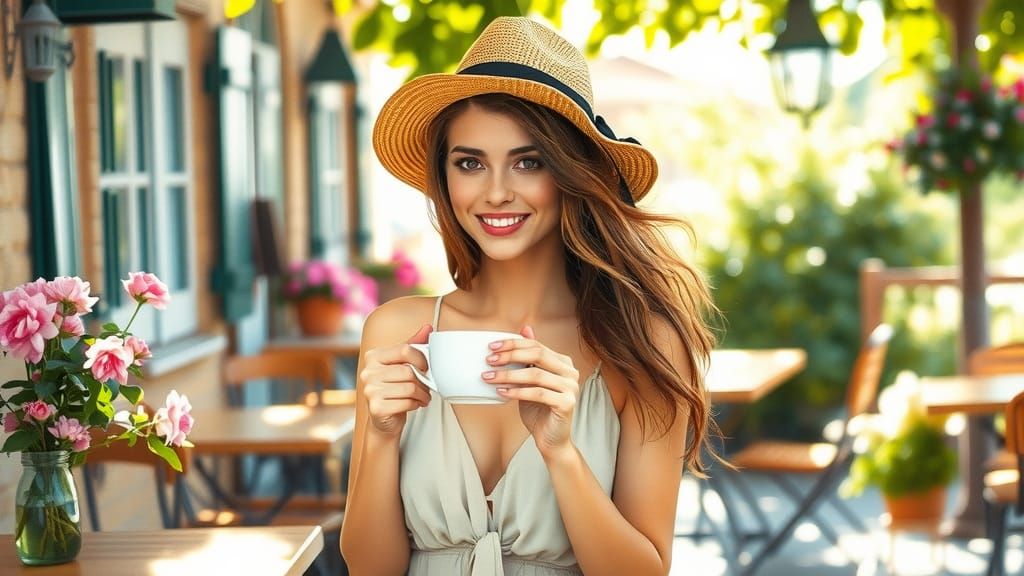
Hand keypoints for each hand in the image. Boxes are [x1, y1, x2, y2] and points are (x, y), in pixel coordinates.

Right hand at [360, 324, 432, 437]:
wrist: (384, 417)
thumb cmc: (394, 388)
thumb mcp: (402, 364)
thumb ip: (413, 345)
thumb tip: (427, 328)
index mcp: (373, 356)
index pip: (405, 349)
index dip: (421, 359)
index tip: (425, 367)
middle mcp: (368, 372)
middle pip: (409, 371)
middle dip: (423, 381)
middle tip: (426, 386)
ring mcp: (370, 390)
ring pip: (410, 388)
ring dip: (422, 394)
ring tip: (422, 396)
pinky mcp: (376, 408)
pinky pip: (406, 403)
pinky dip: (415, 404)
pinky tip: (413, 404)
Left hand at [483, 326, 580, 457]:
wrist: (551, 439)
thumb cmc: (539, 410)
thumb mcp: (530, 380)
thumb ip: (529, 358)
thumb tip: (525, 328)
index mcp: (563, 362)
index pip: (536, 345)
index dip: (513, 344)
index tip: (492, 347)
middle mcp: (570, 372)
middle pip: (538, 355)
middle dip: (510, 355)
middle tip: (489, 360)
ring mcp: (571, 387)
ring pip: (536, 374)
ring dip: (508, 375)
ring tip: (489, 377)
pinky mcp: (567, 403)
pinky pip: (538, 393)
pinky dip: (517, 392)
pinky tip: (502, 392)